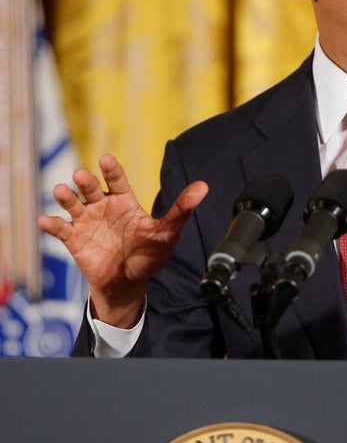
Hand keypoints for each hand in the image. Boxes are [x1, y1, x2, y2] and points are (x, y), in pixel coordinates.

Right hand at [38, 154, 207, 327]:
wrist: (129, 283)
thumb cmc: (148, 255)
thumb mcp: (167, 233)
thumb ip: (182, 210)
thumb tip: (203, 187)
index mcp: (125, 202)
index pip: (117, 180)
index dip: (111, 170)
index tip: (106, 159)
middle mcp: (103, 208)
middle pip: (92, 189)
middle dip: (86, 181)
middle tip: (81, 176)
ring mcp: (87, 222)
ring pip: (73, 204)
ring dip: (66, 196)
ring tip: (62, 191)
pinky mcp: (74, 239)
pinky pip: (61, 229)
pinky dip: (52, 224)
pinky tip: (47, 221)